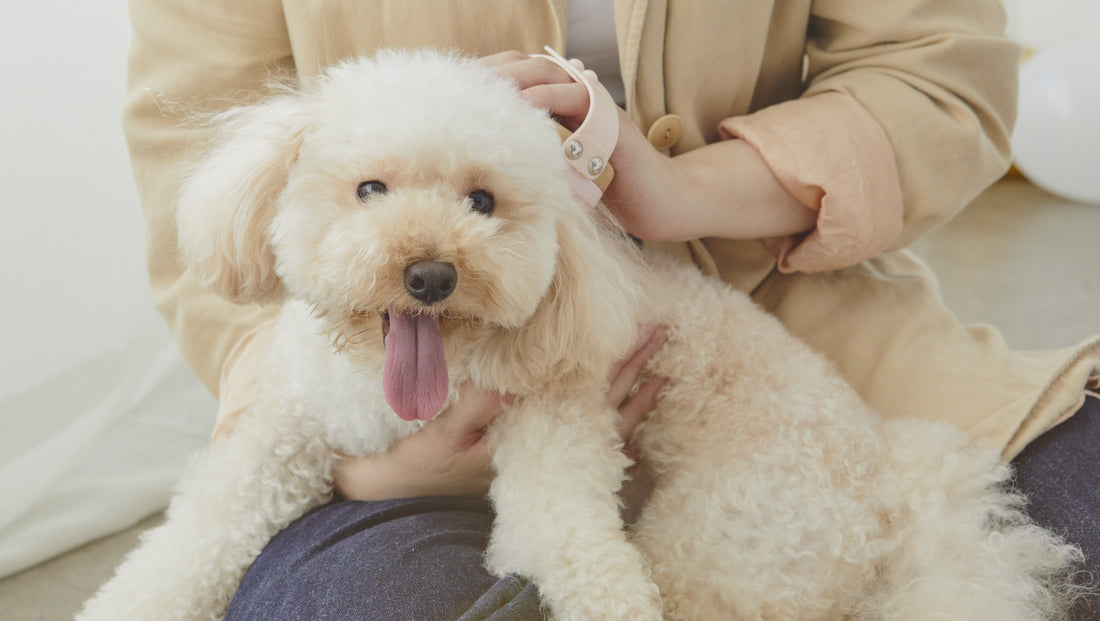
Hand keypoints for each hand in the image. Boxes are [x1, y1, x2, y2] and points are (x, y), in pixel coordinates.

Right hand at [334, 325, 669, 500]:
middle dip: (633, 371)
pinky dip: (611, 423)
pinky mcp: (532, 459)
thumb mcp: (445, 432)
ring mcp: (542, 457)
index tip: (640, 338)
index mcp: (532, 441)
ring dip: (631, 396)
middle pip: (603, 407)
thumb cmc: (421, 461)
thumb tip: (517, 378)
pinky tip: (629, 409)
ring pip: (601, 426)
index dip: (615, 370)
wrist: (400, 493)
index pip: (586, 400)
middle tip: (661, 333)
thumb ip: (480, 406)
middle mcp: (546, 451)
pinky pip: (583, 439)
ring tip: (662, 371)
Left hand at [480, 51, 815, 242]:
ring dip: (513, 81)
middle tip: (458, 87)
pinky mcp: (610, 122)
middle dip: (492, 77)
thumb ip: (535, 164)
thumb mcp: (561, 178)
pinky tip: (523, 107)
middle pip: (527, 70)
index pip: (519, 83)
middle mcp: (580, 101)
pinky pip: (575, 99)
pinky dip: (547, 99)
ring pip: (547, 76)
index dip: (488, 84)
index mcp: (564, 110)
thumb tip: (487, 174)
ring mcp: (596, 108)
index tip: (456, 96)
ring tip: (481, 90)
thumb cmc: (613, 195)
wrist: (662, 207)